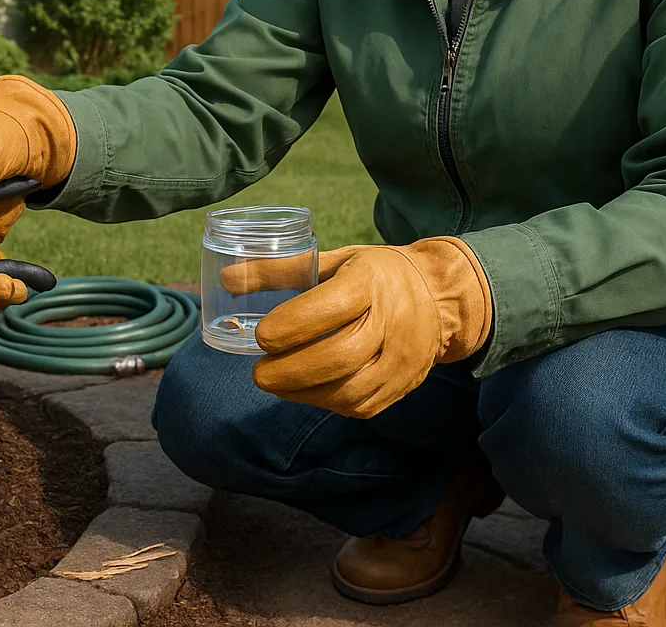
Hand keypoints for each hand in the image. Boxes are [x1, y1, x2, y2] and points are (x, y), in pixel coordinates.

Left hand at [220, 238, 492, 417]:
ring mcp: (401, 358)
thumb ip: (281, 270)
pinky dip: (325, 401)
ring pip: (350, 389)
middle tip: (259, 372)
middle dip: (290, 370)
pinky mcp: (401, 386)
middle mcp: (392, 321)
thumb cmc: (374, 275)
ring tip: (275, 383)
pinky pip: (360, 405)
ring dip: (304, 392)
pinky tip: (303, 392)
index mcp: (372, 281)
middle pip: (339, 356)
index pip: (332, 306)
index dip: (292, 325)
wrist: (439, 297)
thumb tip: (226, 278)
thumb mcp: (335, 260)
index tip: (262, 336)